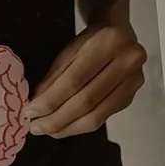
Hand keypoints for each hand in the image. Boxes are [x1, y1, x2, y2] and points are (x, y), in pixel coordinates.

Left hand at [28, 20, 146, 139]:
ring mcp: (133, 81)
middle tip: (36, 127)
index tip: (31, 112)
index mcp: (108, 41)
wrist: (121, 34)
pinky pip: (103, 118)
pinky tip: (66, 127)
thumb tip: (37, 105)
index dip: (51, 100)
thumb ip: (55, 76)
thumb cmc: (93, 40)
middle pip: (86, 100)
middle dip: (57, 118)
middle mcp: (127, 61)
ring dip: (68, 127)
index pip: (75, 79)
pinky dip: (81, 126)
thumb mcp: (70, 49)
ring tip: (48, 131)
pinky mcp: (131, 96)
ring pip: (96, 115)